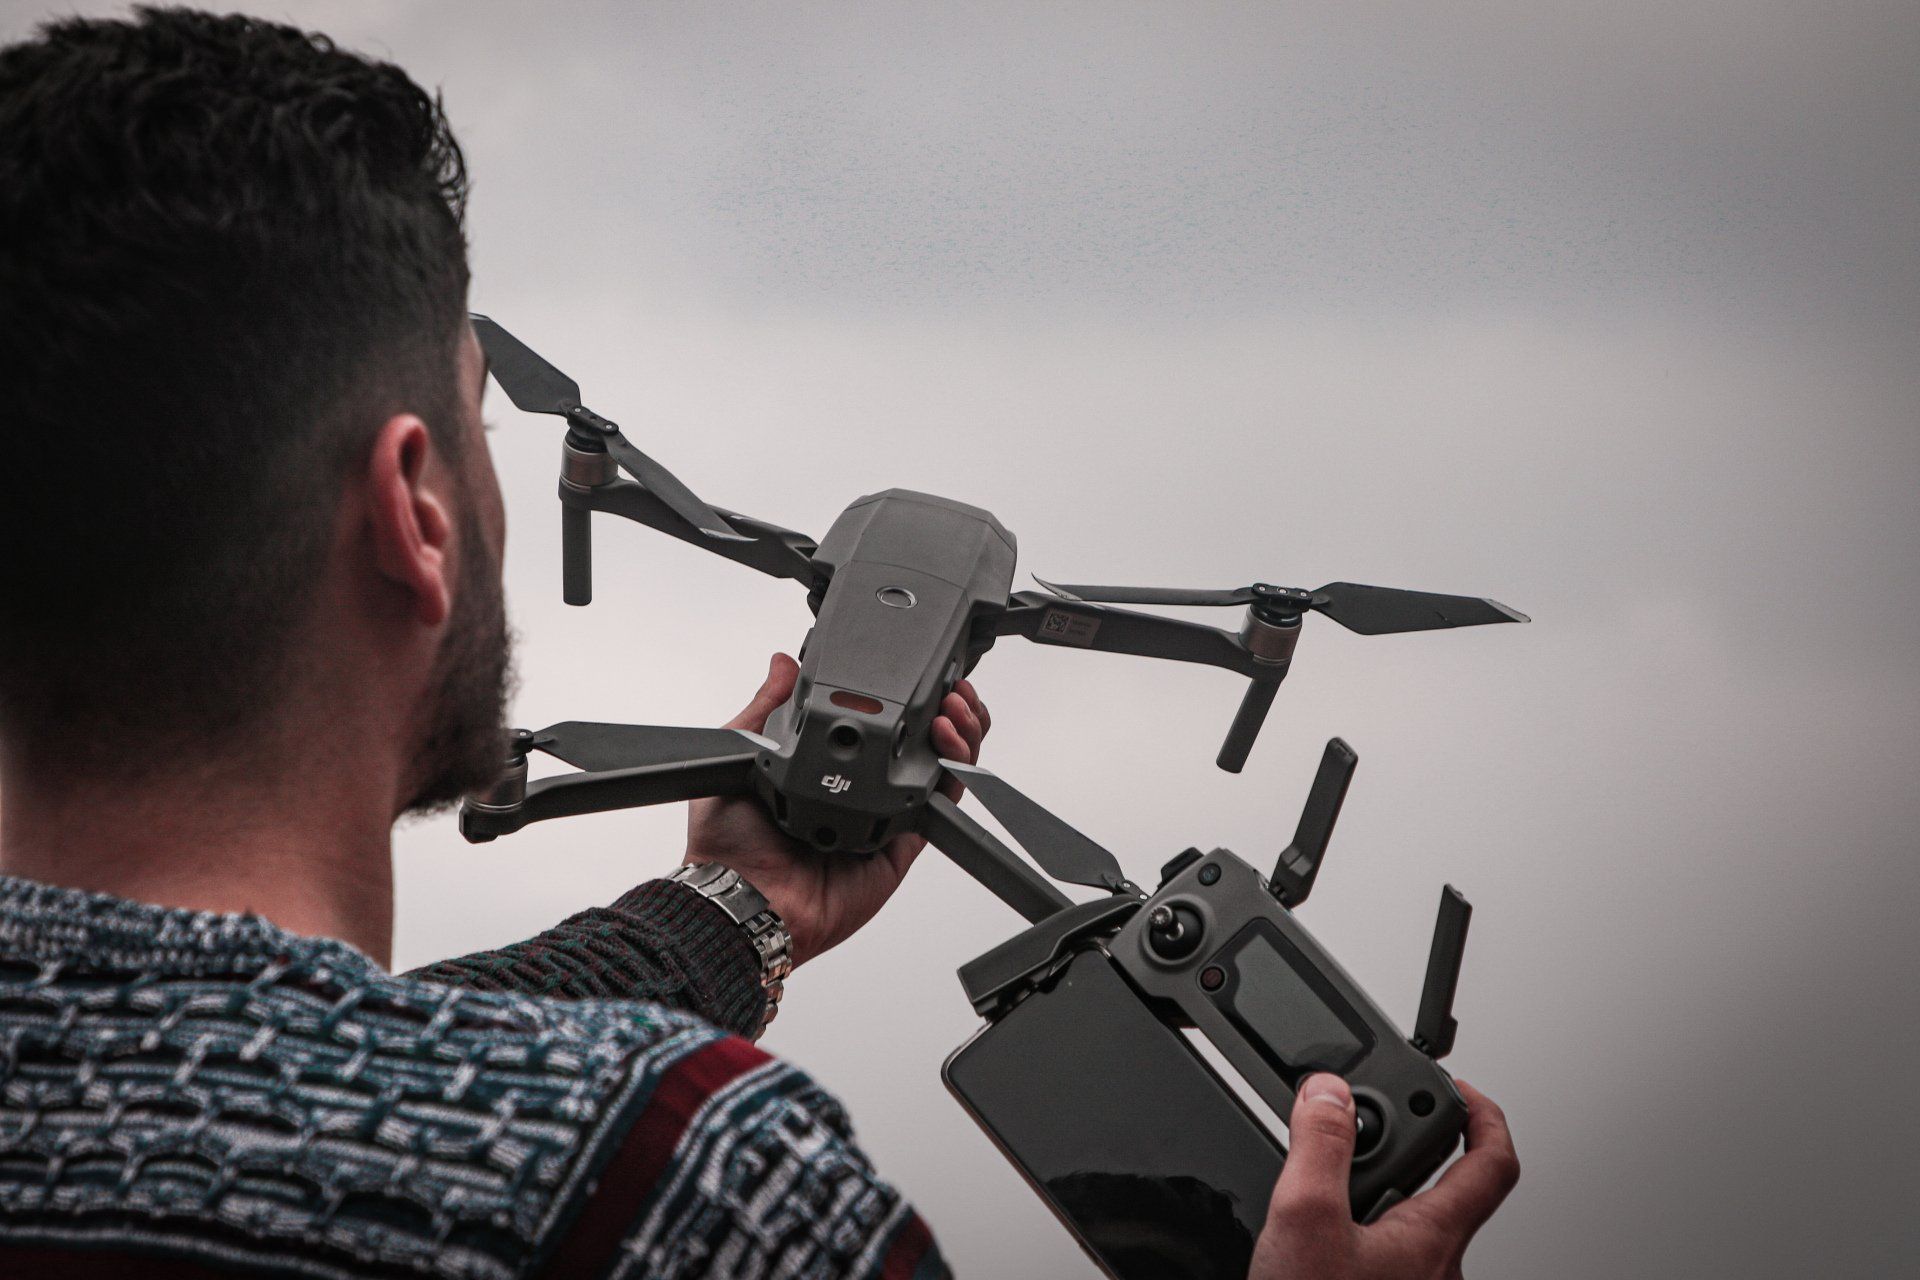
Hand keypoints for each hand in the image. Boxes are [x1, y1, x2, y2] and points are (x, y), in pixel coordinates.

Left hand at [685, 652, 989, 966]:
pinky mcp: (903, 845)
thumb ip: (767, 708)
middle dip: (947, 708)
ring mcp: (886, 816)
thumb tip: (782, 663)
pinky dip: (956, 771)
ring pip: (942, 768)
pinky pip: (942, 806)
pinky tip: (948, 741)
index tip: (920, 670)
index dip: (907, 695)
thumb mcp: (743, 754)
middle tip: (951, 687)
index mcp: (827, 767)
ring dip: (960, 732)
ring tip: (955, 706)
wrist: (743, 898)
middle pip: (923, 741)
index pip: (881, 722)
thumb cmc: (730, 843)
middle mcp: (861, 789)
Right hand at [1249, 1075, 1519, 1279]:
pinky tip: (1314, 1240)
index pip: (1494, 1162)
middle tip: (1374, 1125)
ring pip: (1413, 1227)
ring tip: (1327, 1184)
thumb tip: (1329, 1091)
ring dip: (1377, 1194)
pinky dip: (1355, 1232)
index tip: (1458, 1087)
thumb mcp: (1305, 1220)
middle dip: (1411, 1150)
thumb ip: (1319, 1146)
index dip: (1483, 1113)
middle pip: (1449, 1190)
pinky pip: (1386, 1258)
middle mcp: (1438, 1269)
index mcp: (1434, 1237)